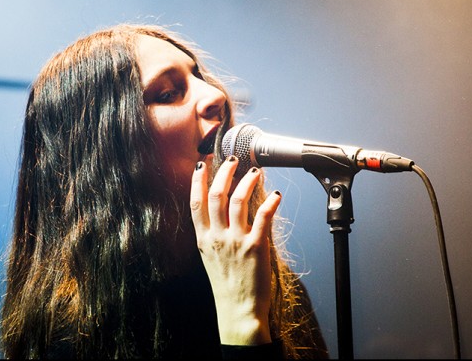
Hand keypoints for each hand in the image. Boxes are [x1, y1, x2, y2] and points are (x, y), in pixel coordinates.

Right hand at [190, 156, 281, 344]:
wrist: (238, 311)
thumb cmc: (225, 284)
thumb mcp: (209, 257)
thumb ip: (212, 234)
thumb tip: (219, 212)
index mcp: (203, 238)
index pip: (196, 203)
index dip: (198, 180)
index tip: (203, 163)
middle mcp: (217, 237)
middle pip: (217, 195)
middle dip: (224, 172)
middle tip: (233, 159)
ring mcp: (236, 242)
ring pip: (238, 201)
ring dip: (248, 181)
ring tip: (255, 171)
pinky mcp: (256, 247)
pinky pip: (263, 218)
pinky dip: (270, 203)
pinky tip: (276, 195)